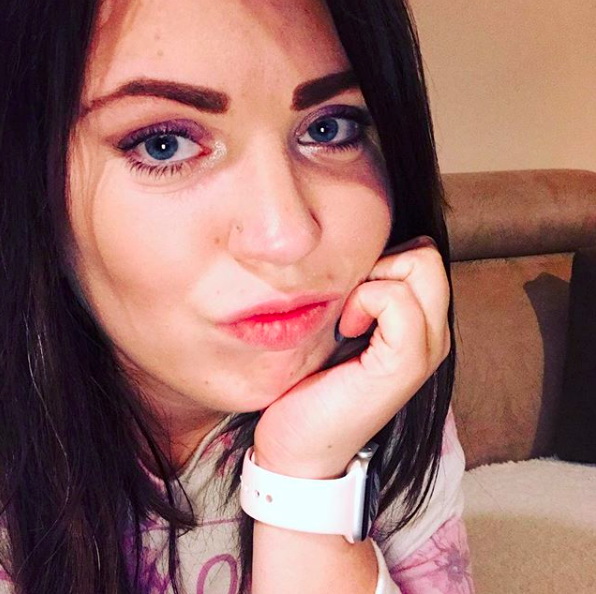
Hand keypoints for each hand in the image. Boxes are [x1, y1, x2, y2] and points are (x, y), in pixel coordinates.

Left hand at [253, 236, 450, 478]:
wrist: (300, 445)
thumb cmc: (314, 383)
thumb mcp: (341, 325)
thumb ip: (363, 293)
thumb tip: (357, 253)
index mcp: (421, 323)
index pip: (422, 253)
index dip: (383, 258)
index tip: (351, 292)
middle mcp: (434, 333)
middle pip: (428, 253)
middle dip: (384, 261)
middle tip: (353, 299)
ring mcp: (426, 349)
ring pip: (423, 265)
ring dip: (374, 279)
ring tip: (349, 318)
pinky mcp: (406, 363)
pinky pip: (398, 298)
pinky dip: (366, 301)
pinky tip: (346, 330)